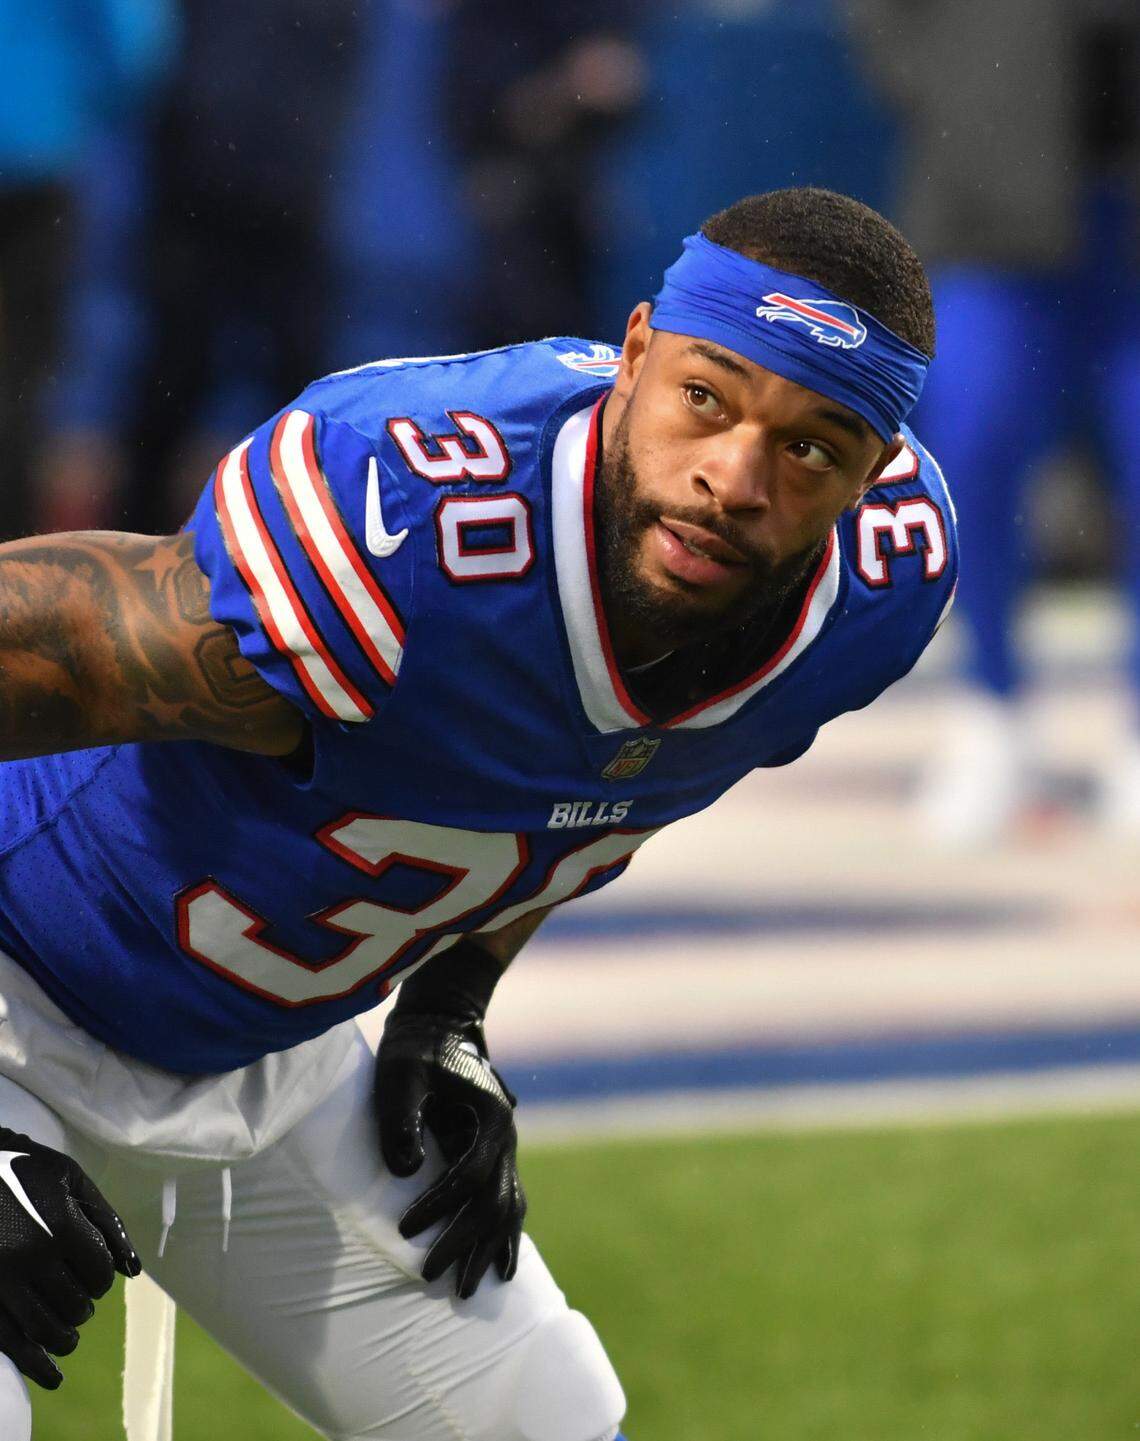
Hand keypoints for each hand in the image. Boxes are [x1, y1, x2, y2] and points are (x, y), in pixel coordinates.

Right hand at [0, 1126, 140, 1388]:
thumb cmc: (23, 1169)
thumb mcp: (70, 1179)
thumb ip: (106, 1221)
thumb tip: (133, 1270)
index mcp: (58, 1226)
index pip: (99, 1273)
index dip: (102, 1276)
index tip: (95, 1271)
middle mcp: (29, 1258)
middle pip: (75, 1304)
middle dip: (84, 1305)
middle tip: (80, 1298)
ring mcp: (0, 1282)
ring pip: (46, 1330)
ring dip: (65, 1337)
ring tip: (69, 1333)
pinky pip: (10, 1344)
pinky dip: (34, 1366)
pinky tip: (51, 1376)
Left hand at [375, 1012, 524, 1298]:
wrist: (440, 1027)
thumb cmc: (415, 1049)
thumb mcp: (401, 1075)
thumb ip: (402, 1118)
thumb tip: (405, 1172)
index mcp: (491, 1116)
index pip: (470, 1174)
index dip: (440, 1204)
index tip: (406, 1229)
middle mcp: (505, 1137)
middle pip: (494, 1201)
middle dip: (465, 1243)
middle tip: (430, 1277)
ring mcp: (504, 1148)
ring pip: (508, 1209)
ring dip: (488, 1251)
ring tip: (466, 1291)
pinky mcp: (493, 1156)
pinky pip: (508, 1204)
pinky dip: (506, 1238)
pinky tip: (502, 1270)